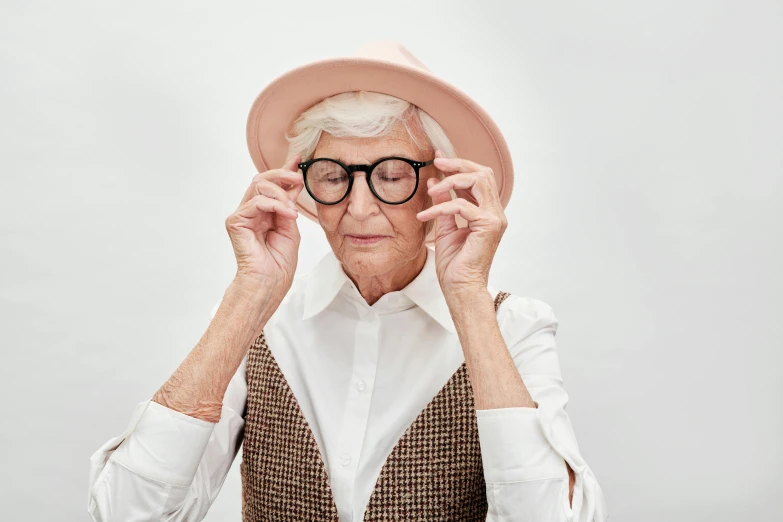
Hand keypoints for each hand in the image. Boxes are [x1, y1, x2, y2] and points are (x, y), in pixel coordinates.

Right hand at [225, 154, 303, 300]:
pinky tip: (287, 215)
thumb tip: (294, 182)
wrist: (270, 282)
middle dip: (282, 175)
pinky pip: (255, 202)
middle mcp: (251, 211)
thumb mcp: (291, 227)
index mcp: (264, 212)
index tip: (298, 159)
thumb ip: (289, 204)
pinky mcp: (236, 222)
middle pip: (262, 179)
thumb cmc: (279, 263)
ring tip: (292, 210)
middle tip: (298, 178)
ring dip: (280, 194)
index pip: (272, 184)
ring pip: (258, 186)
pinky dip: (274, 205)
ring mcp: (242, 215)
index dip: (284, 170)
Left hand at [416, 150, 507, 294]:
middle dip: (458, 165)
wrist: (460, 287)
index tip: (439, 159)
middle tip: (436, 163)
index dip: (459, 166)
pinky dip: (440, 207)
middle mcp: (495, 213)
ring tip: (431, 191)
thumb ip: (444, 205)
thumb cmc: (455, 264)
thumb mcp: (445, 227)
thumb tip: (435, 184)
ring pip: (478, 181)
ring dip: (451, 181)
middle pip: (483, 173)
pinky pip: (461, 206)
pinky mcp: (488, 226)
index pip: (478, 179)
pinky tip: (424, 217)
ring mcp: (495, 219)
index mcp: (487, 212)